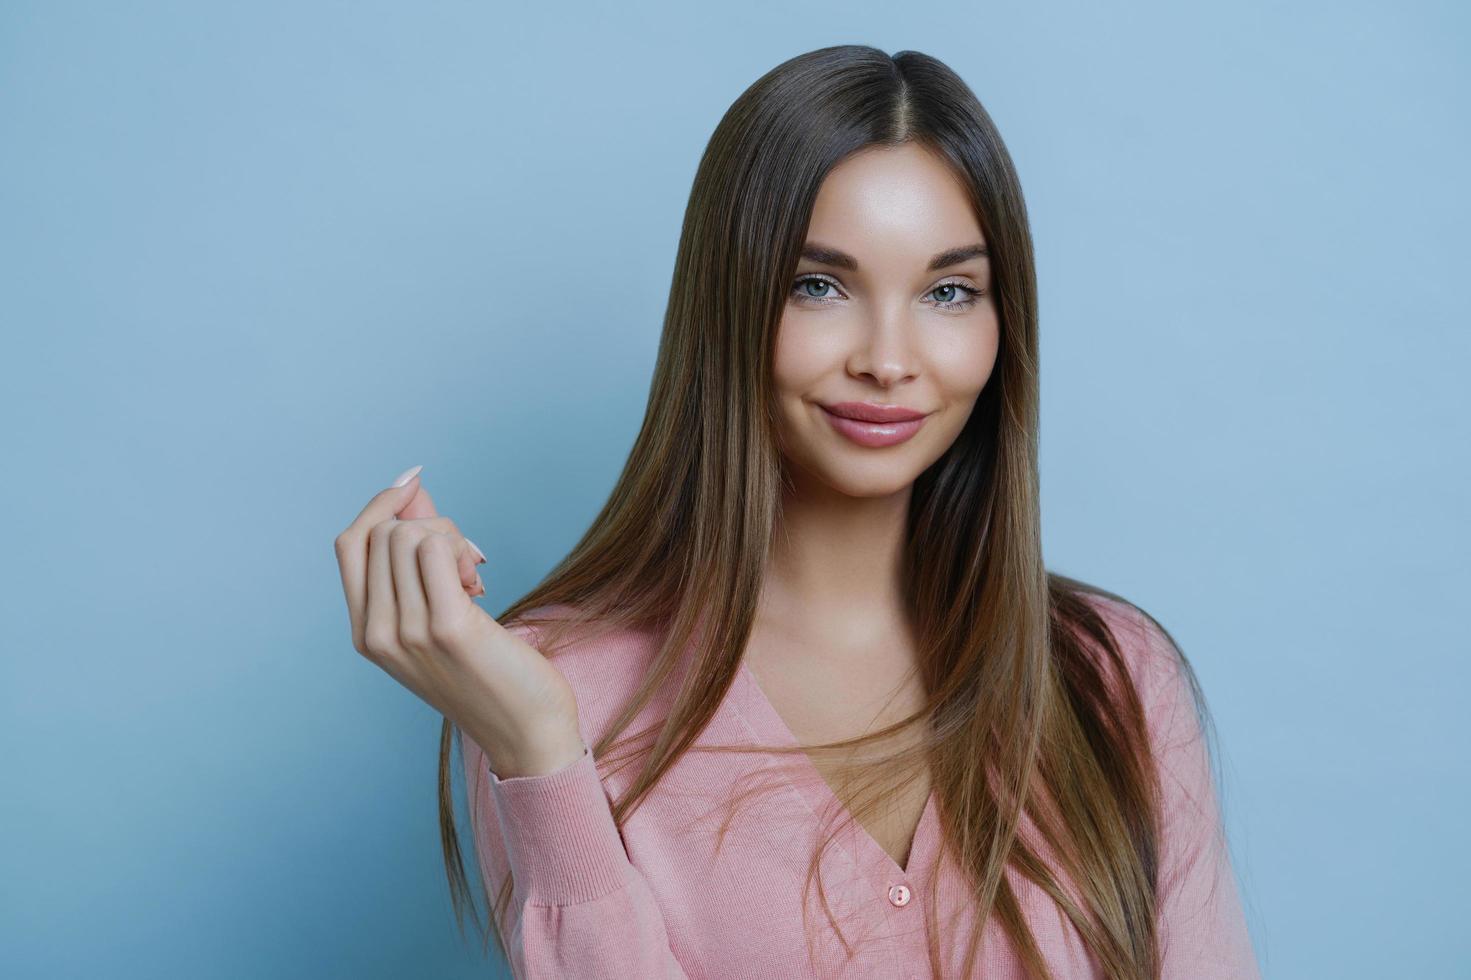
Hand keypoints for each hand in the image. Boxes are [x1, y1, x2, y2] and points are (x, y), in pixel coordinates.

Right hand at [333, 465, 583, 775]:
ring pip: (407, 535)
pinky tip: (478, 582)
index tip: (415, 482)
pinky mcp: (444, 628)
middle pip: (382, 531)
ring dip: (450, 538)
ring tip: (472, 577)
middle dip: (430, 524)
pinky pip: (433, 549)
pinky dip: (459, 549)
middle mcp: (375, 635)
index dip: (380, 504)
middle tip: (466, 560)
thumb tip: (411, 490)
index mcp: (365, 635)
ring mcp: (405, 633)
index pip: (348, 544)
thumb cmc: (489, 670)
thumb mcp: (438, 613)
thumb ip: (419, 555)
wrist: (525, 731)